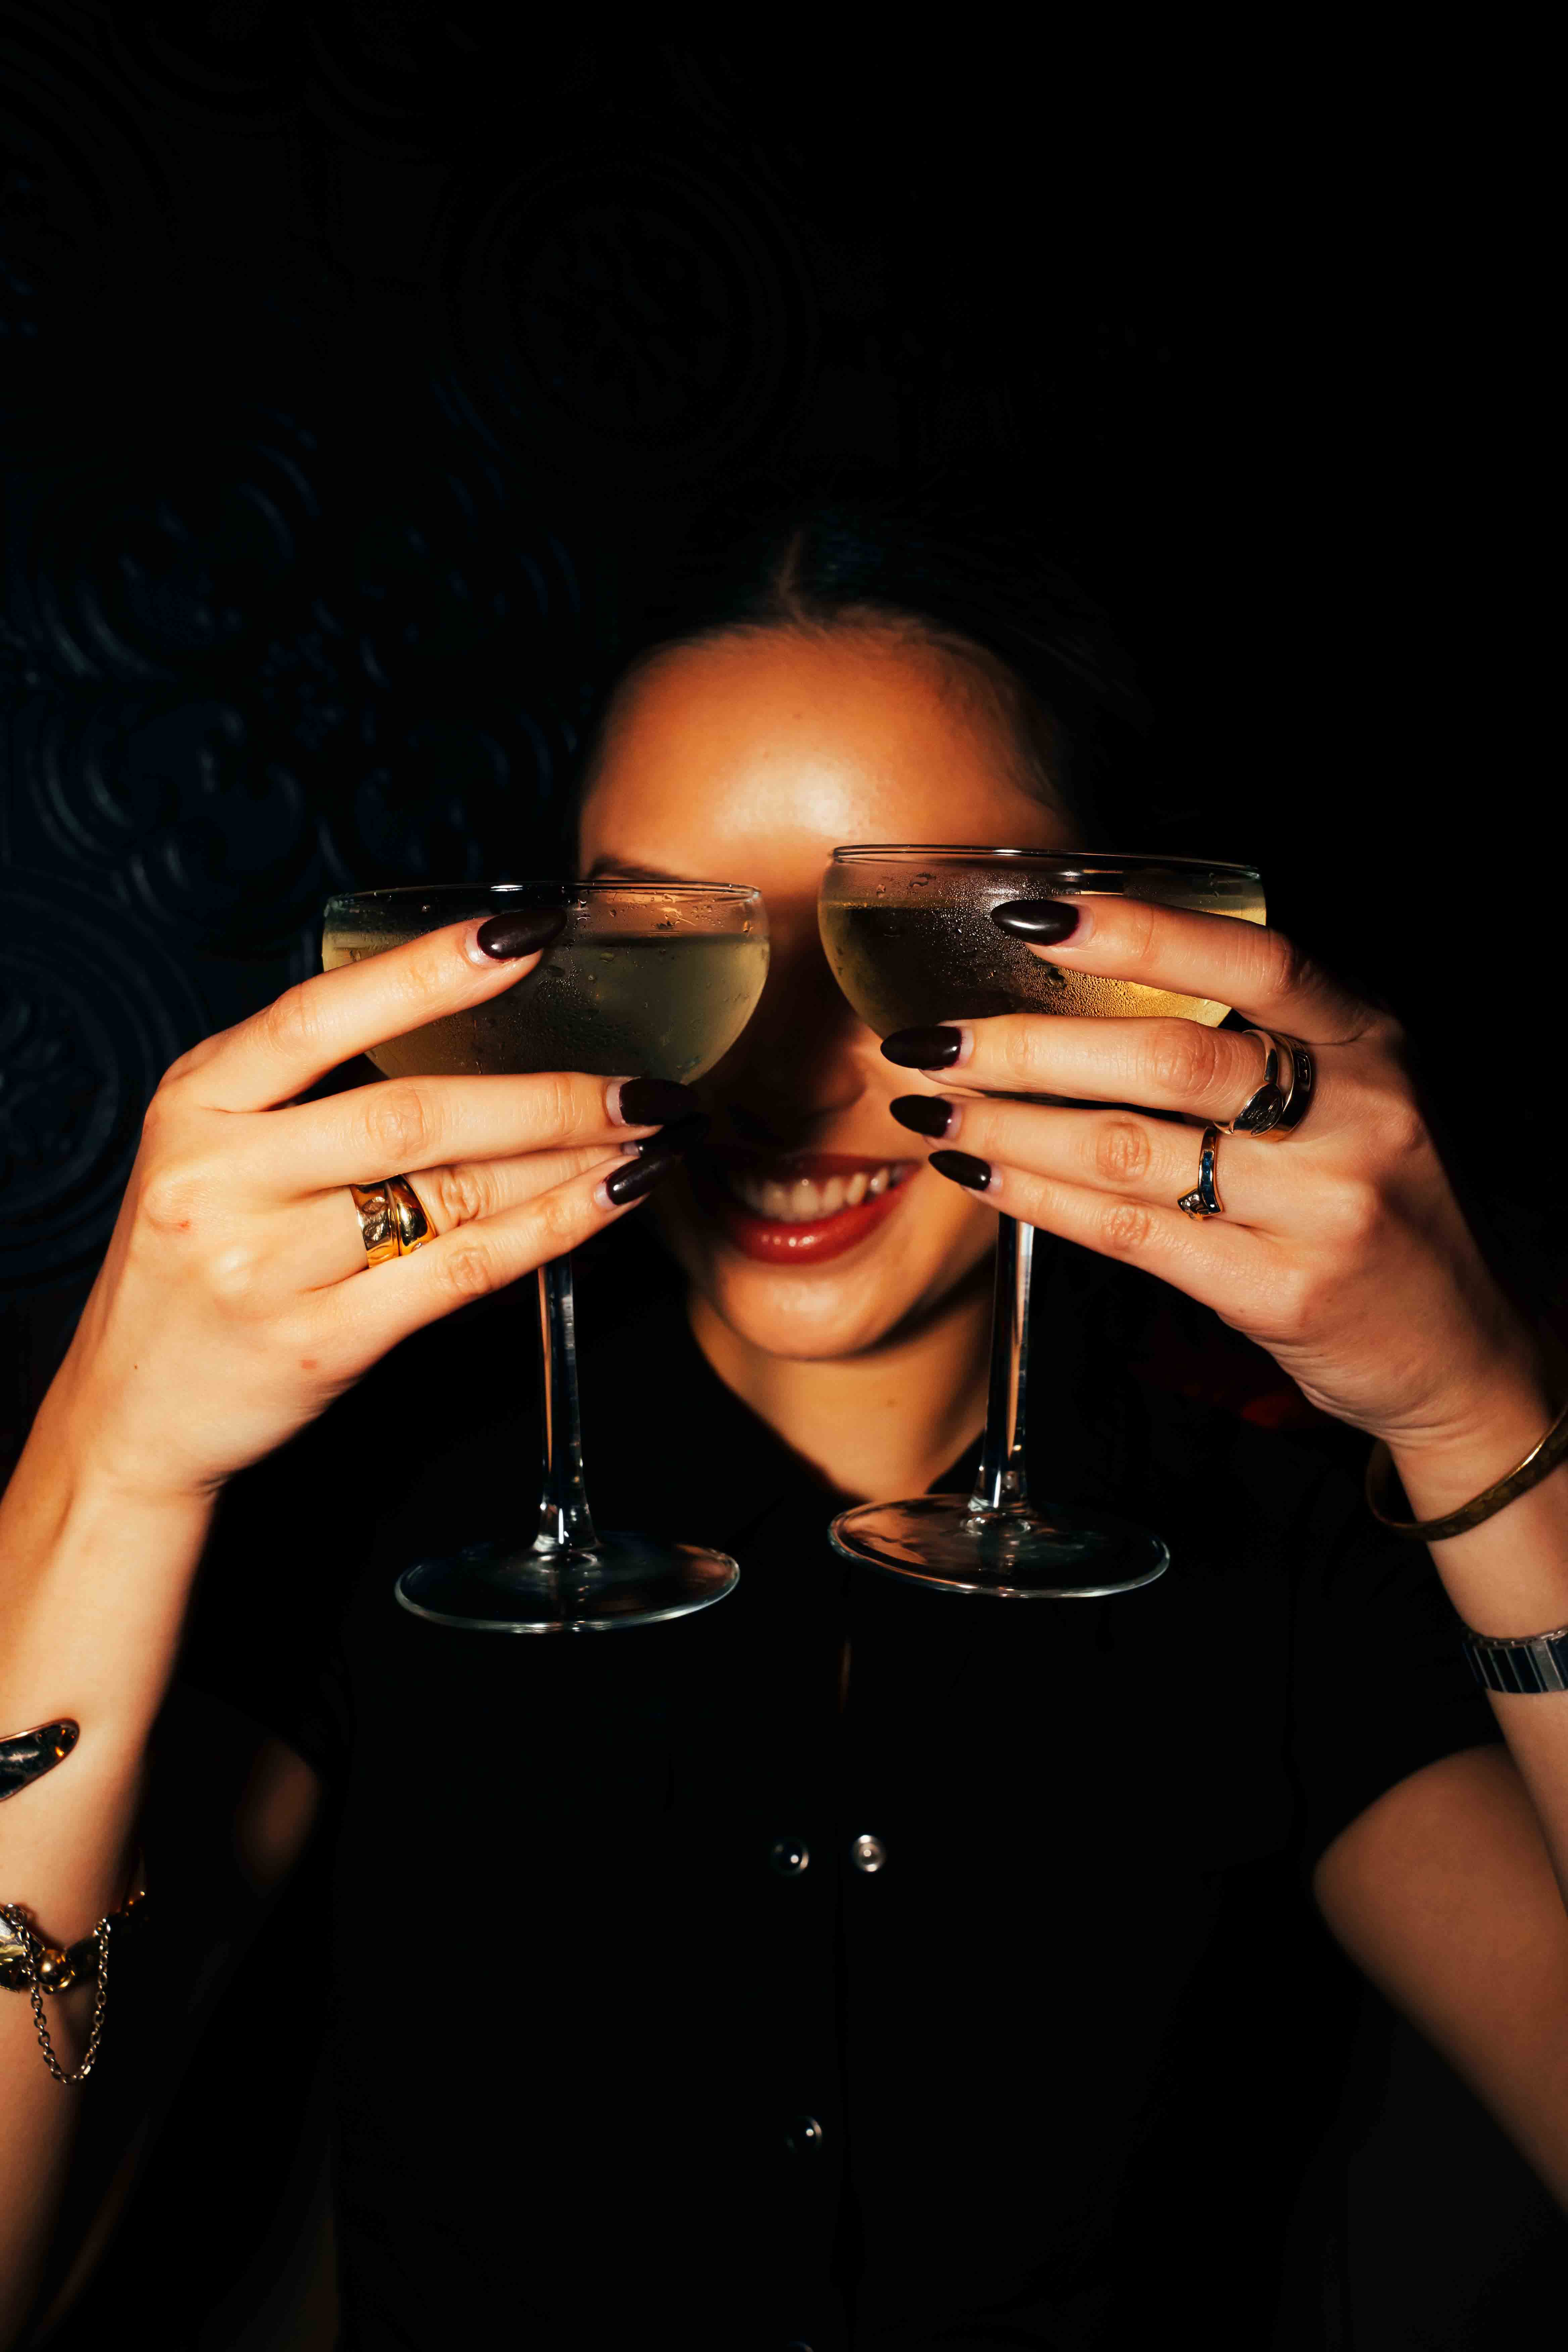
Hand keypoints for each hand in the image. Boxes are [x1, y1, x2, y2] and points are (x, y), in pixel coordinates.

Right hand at [45, 915, 698, 1503]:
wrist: (134, 1411)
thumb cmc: (195, 1261)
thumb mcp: (217, 1150)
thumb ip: (310, 1091)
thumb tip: (475, 1028)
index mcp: (196, 1104)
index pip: (320, 1015)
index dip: (427, 972)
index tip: (527, 935)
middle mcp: (220, 1176)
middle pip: (411, 1114)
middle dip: (547, 1096)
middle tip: (646, 1083)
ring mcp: (264, 1267)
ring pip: (448, 1193)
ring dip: (569, 1161)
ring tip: (649, 1136)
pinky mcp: (316, 1344)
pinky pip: (459, 1274)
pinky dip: (547, 1232)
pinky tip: (607, 1203)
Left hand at [882, 896, 1540, 1453]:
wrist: (1460, 1345)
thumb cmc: (1376, 1197)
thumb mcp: (1350, 1094)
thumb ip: (1254, 1040)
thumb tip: (1085, 987)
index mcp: (1371, 1041)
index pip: (1255, 961)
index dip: (1141, 932)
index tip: (1033, 917)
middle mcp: (1357, 1116)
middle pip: (1169, 1059)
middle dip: (1029, 1045)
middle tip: (933, 1037)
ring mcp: (1321, 1209)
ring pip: (1131, 1149)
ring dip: (1009, 1125)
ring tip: (930, 1107)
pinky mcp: (1279, 1291)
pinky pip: (1131, 1233)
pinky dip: (1038, 1199)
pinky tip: (980, 1176)